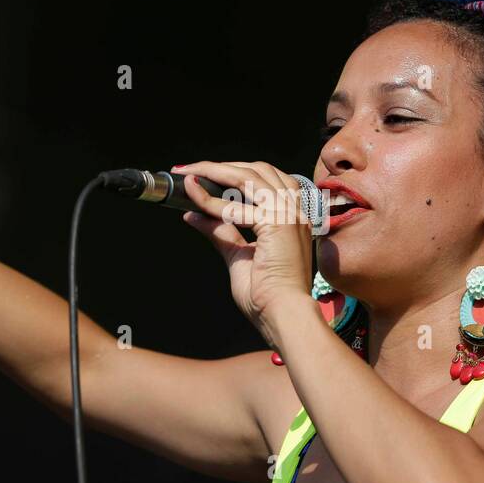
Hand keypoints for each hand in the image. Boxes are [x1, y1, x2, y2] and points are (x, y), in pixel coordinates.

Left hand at [174, 160, 315, 344]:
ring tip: (189, 174)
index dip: (233, 172)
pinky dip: (211, 200)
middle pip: (256, 170)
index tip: (205, 176)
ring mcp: (289, 214)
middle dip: (220, 167)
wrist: (283, 315)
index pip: (264, 180)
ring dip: (214, 172)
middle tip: (189, 170)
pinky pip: (236, 204)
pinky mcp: (278, 222)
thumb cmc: (268, 295)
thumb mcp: (238, 256)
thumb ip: (221, 232)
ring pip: (246, 177)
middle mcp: (294, 211)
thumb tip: (194, 215)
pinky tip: (194, 197)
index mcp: (292, 217)